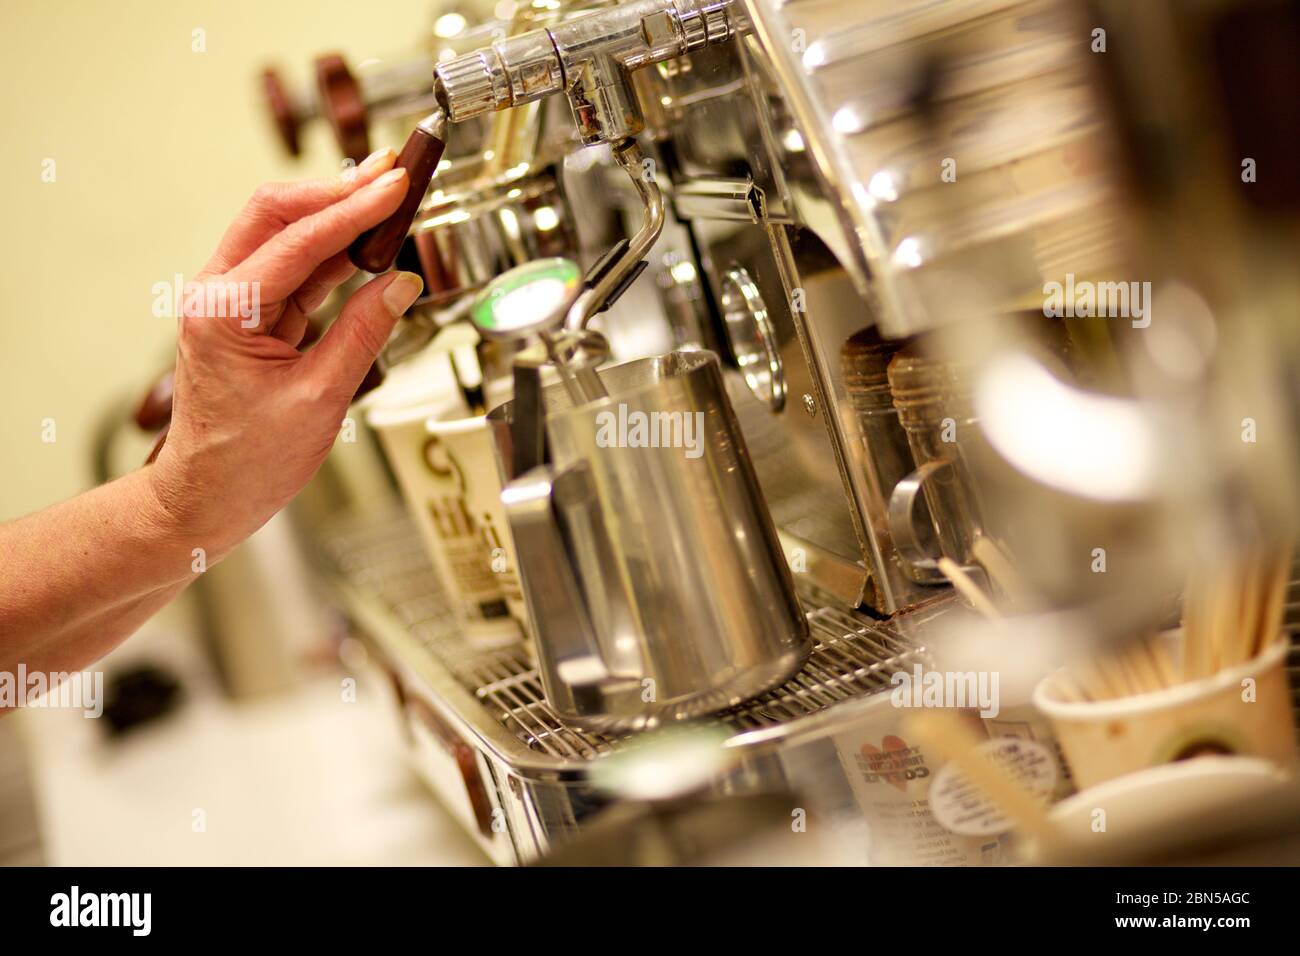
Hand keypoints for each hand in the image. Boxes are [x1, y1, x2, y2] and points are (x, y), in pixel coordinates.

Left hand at [148, 149, 424, 557]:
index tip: (396, 185)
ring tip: (387, 196)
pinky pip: (294, 268)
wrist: (205, 499)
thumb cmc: (246, 462)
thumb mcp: (320, 399)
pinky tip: (366, 242)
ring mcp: (232, 302)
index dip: (353, 210)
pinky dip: (332, 251)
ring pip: (284, 234)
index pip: (298, 242)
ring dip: (336, 214)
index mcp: (224, 311)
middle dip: (335, 189)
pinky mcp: (250, 315)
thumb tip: (401, 285)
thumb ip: (363, 334)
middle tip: (390, 171)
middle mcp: (218, 294)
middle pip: (276, 213)